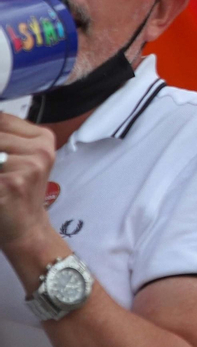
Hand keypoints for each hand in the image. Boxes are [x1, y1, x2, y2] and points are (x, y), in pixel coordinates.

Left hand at [0, 113, 54, 249]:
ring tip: (0, 178)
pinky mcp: (15, 182)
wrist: (25, 227)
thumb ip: (6, 140)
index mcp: (43, 138)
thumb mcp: (19, 159)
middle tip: (0, 166)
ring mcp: (31, 165)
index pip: (3, 119)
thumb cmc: (16, 191)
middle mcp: (42, 149)